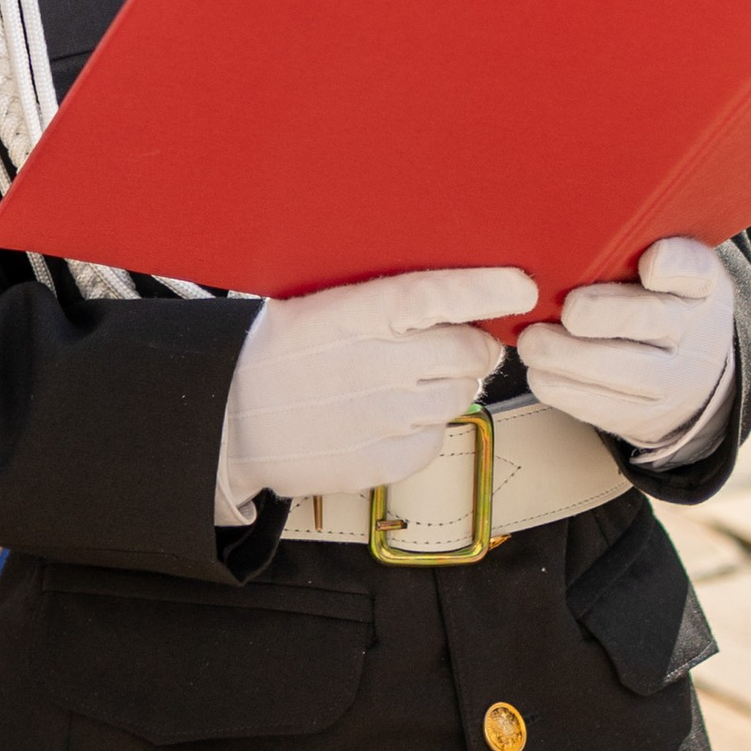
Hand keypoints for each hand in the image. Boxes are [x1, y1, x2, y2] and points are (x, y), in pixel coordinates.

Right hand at [219, 265, 533, 510]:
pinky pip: (438, 437)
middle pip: (469, 353)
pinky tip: (395, 412)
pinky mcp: (382, 464)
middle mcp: (373, 368)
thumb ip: (382, 299)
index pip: (437, 296)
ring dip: (452, 384)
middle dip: (478, 344)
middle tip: (462, 339)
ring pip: (459, 396)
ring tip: (413, 377)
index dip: (486, 291)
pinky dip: (429, 424)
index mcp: (353, 315)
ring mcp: (380, 420)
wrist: (229, 423)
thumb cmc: (276, 353)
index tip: (521, 286)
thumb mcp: (318, 304)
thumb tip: (453, 292)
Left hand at [518, 236, 738, 453]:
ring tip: (533, 344)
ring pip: (626, 372)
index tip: (650, 263)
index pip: (697, 269)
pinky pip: (606, 408)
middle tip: (569, 310)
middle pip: (655, 321)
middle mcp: (694, 331)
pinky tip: (542, 373)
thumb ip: (635, 248)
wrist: (695, 375)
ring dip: (572, 358)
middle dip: (608, 315)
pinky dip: (568, 390)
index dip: (675, 265)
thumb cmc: (661, 304)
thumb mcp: (668, 272)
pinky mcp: (646, 417)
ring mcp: (674, 380)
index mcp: (701, 284)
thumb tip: (568, 225)